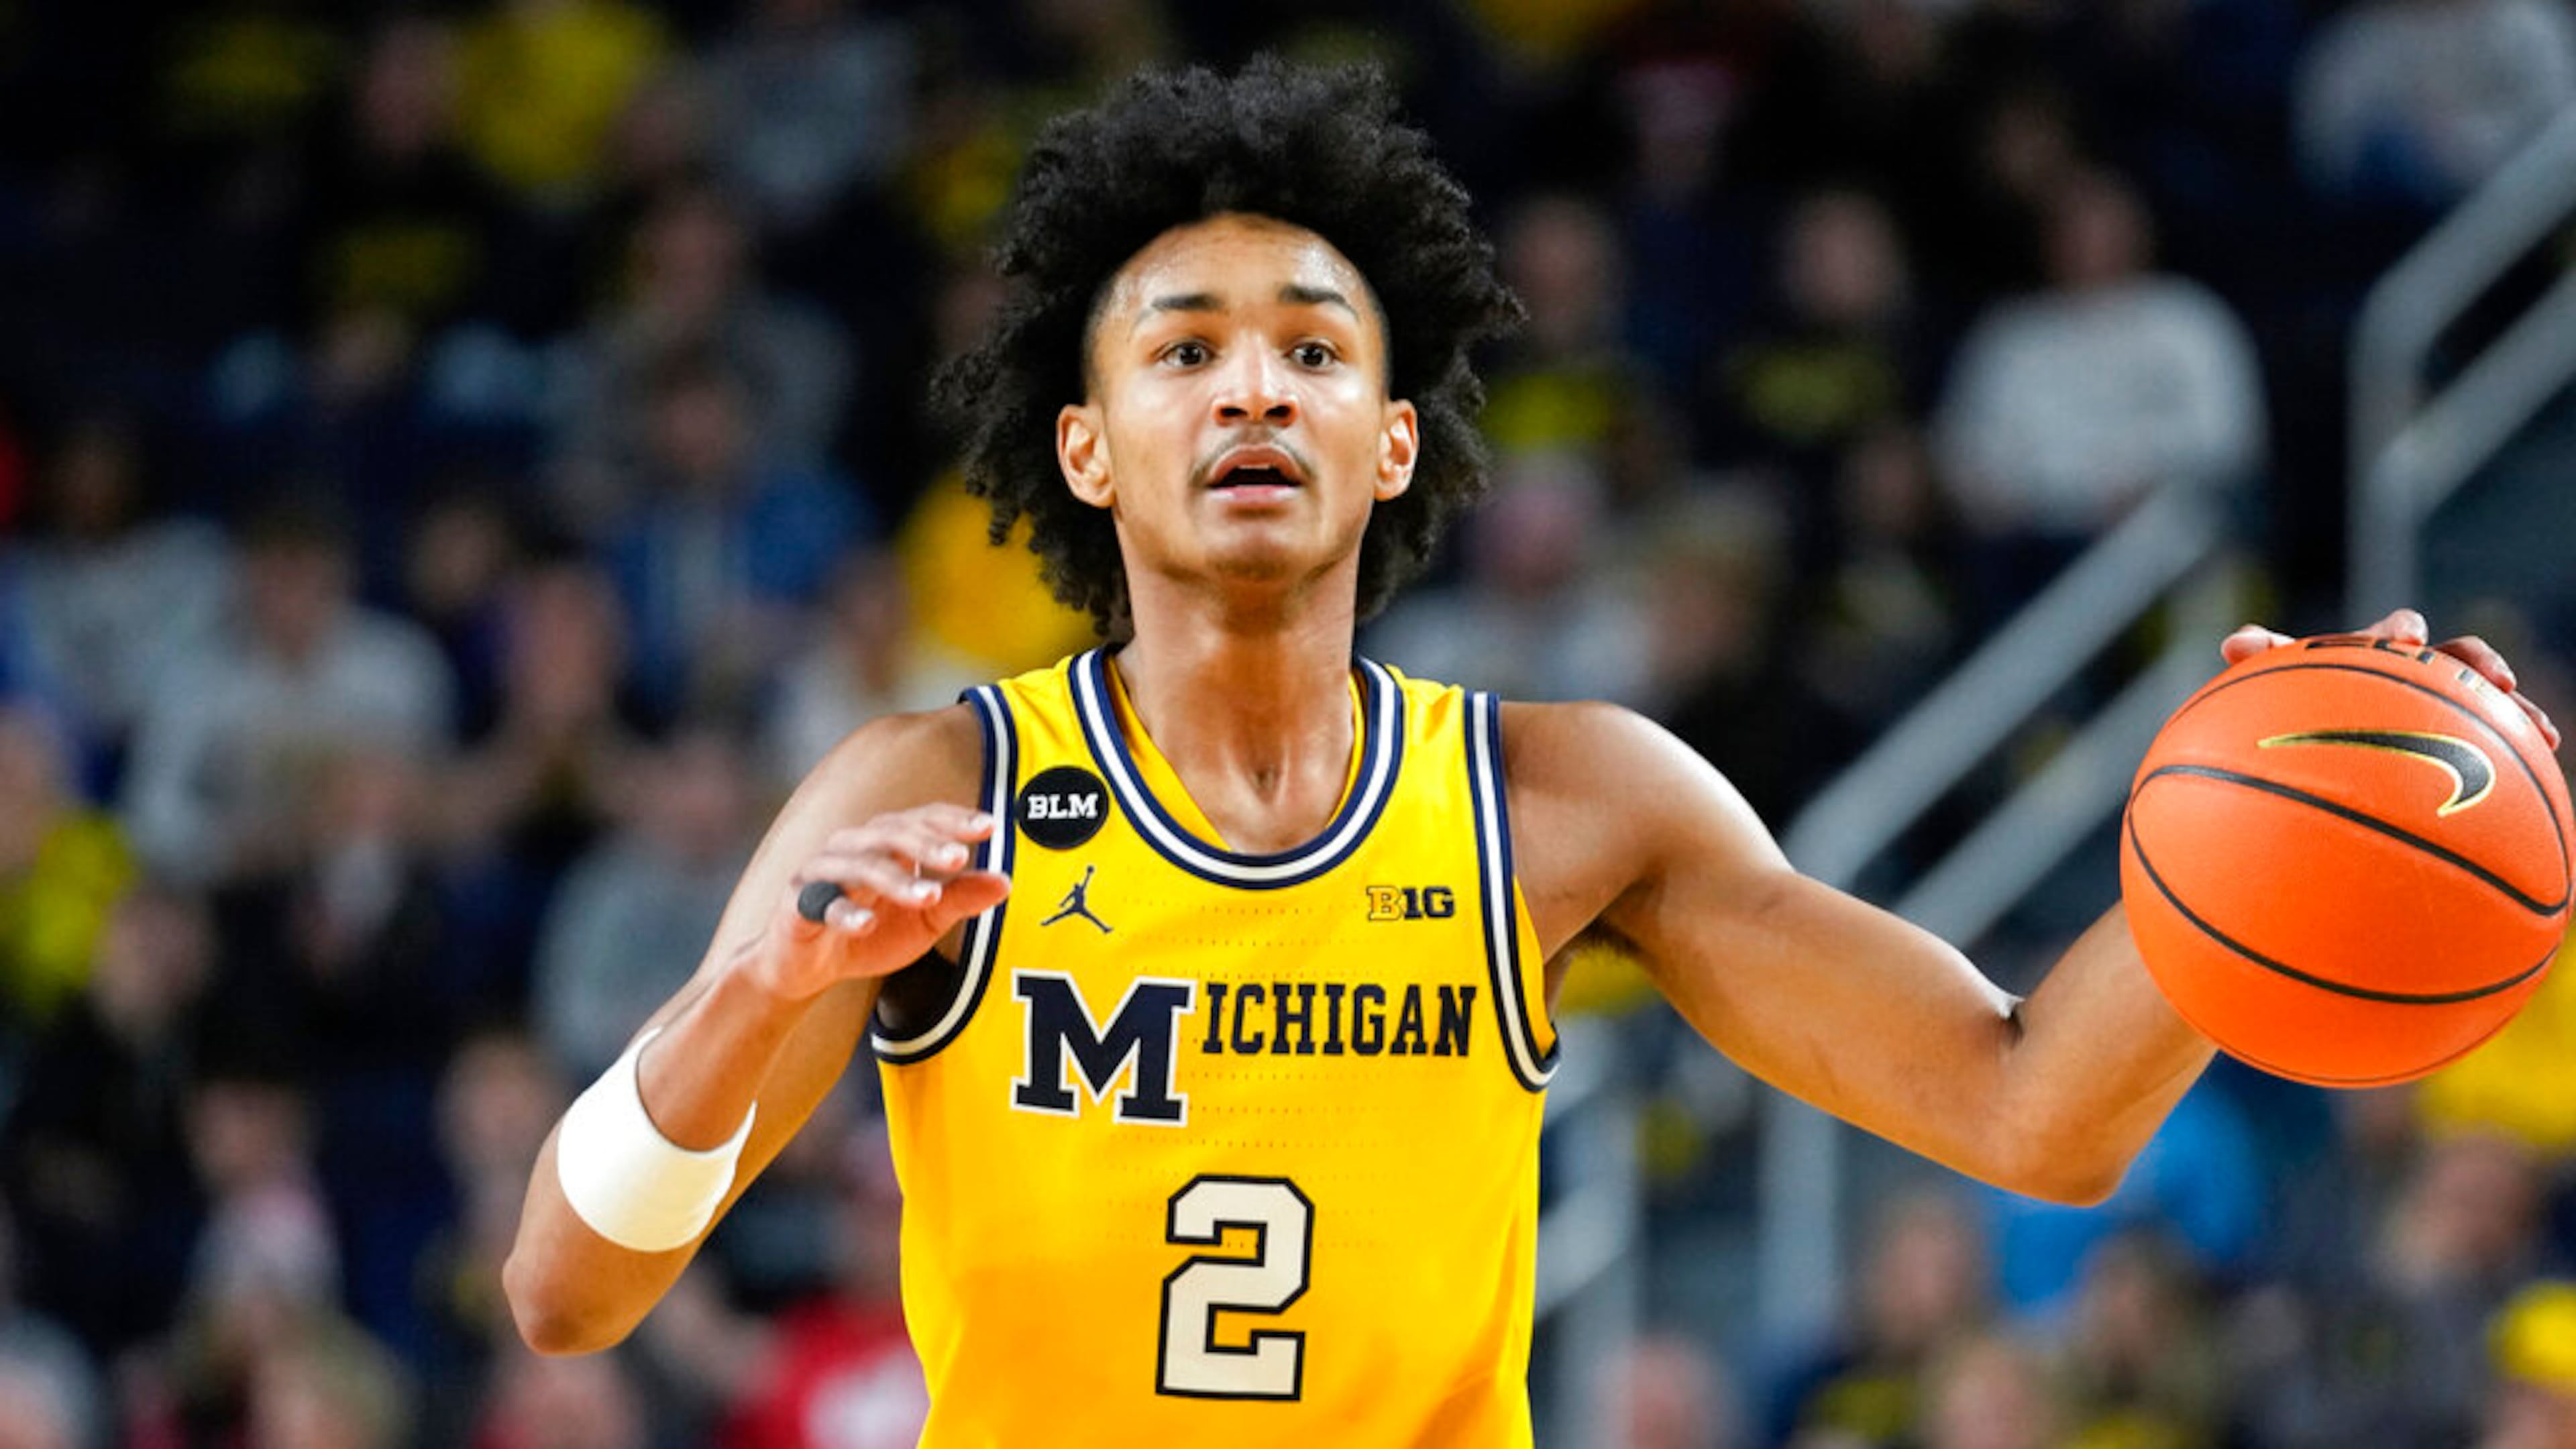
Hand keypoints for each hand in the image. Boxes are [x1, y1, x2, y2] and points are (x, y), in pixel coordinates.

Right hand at [750, 804, 1010, 999]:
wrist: (807, 967)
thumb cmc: (870, 932)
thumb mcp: (924, 920)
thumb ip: (959, 899)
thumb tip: (1005, 882)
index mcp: (884, 843)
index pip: (921, 819)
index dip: (953, 820)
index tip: (989, 826)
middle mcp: (852, 847)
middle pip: (891, 834)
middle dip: (927, 844)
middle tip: (959, 857)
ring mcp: (821, 873)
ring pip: (860, 865)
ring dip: (895, 879)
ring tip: (929, 895)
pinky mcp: (796, 905)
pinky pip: (820, 903)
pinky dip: (844, 912)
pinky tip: (867, 923)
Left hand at [2221, 607, 2560, 749]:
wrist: (2316, 748)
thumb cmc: (2292, 712)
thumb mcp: (2273, 688)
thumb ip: (2260, 659)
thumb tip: (2234, 643)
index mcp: (2372, 656)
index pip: (2392, 633)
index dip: (2401, 631)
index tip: (2407, 639)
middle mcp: (2414, 674)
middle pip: (2455, 657)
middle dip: (2479, 662)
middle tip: (2496, 678)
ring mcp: (2439, 705)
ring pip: (2486, 700)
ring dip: (2514, 709)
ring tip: (2539, 729)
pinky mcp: (2458, 740)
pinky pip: (2495, 741)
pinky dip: (2519, 744)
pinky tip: (2542, 760)